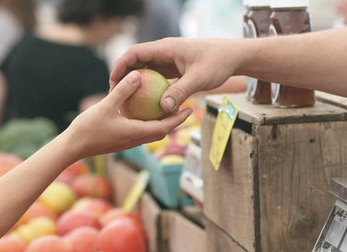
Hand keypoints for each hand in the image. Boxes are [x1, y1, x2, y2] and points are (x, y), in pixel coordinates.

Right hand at [67, 70, 192, 159]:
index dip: (179, 119)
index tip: (190, 109)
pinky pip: (140, 131)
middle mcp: (135, 140)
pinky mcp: (120, 141)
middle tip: (185, 108)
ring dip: (162, 123)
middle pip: (162, 131)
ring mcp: (128, 142)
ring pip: (151, 132)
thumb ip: (123, 91)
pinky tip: (143, 112)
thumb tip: (138, 75)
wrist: (72, 148)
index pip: (165, 127)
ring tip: (168, 108)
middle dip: (175, 121)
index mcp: (136, 133)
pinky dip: (147, 123)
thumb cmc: (87, 128)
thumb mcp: (106, 106)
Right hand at [109, 38, 243, 113]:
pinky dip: (149, 89)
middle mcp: (165, 52)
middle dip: (124, 76)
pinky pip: (157, 78)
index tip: (113, 81)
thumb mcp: (199, 78)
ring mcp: (169, 61)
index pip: (136, 53)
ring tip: (126, 101)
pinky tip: (146, 105)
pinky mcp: (174, 69)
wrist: (233, 57)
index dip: (121, 65)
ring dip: (136, 84)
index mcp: (166, 48)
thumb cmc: (218, 63)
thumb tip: (163, 108)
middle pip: (137, 62)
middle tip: (115, 95)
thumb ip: (181, 92)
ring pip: (146, 70)